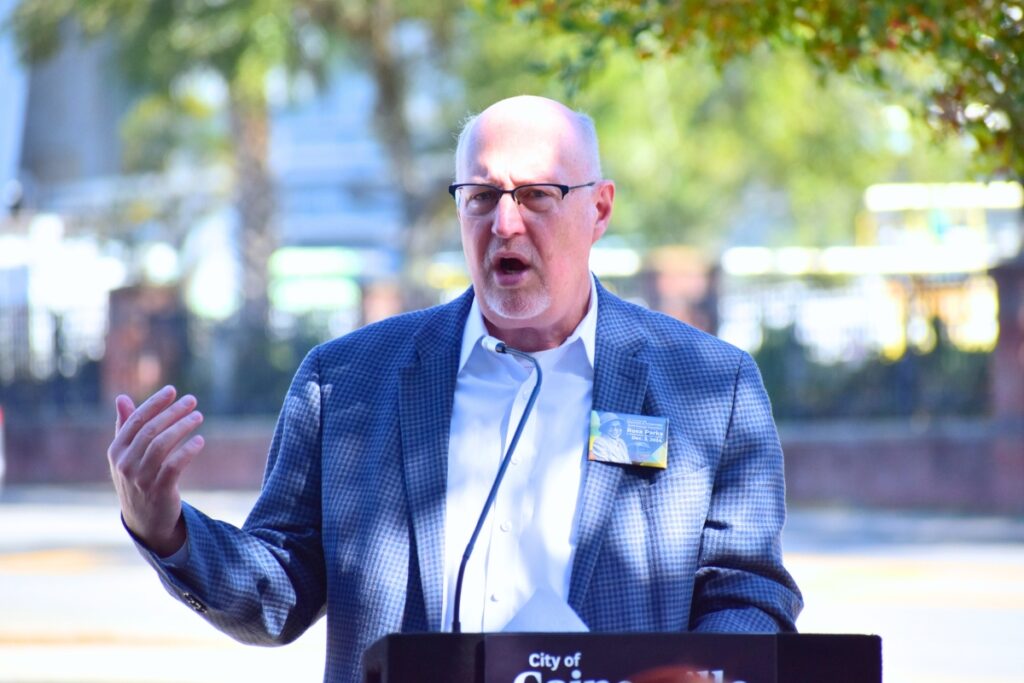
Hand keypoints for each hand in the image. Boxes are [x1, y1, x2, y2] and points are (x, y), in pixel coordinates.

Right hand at [108, 385, 204, 556]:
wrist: (143, 520)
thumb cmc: (137, 479)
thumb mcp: (127, 455)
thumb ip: (125, 427)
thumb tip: (121, 398)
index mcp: (116, 451)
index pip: (136, 421)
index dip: (155, 404)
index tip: (173, 390)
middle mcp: (125, 463)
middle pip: (151, 430)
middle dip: (173, 412)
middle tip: (192, 400)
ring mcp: (140, 478)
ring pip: (162, 445)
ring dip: (182, 427)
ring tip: (198, 416)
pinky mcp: (158, 490)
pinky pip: (174, 466)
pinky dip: (187, 451)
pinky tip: (200, 441)